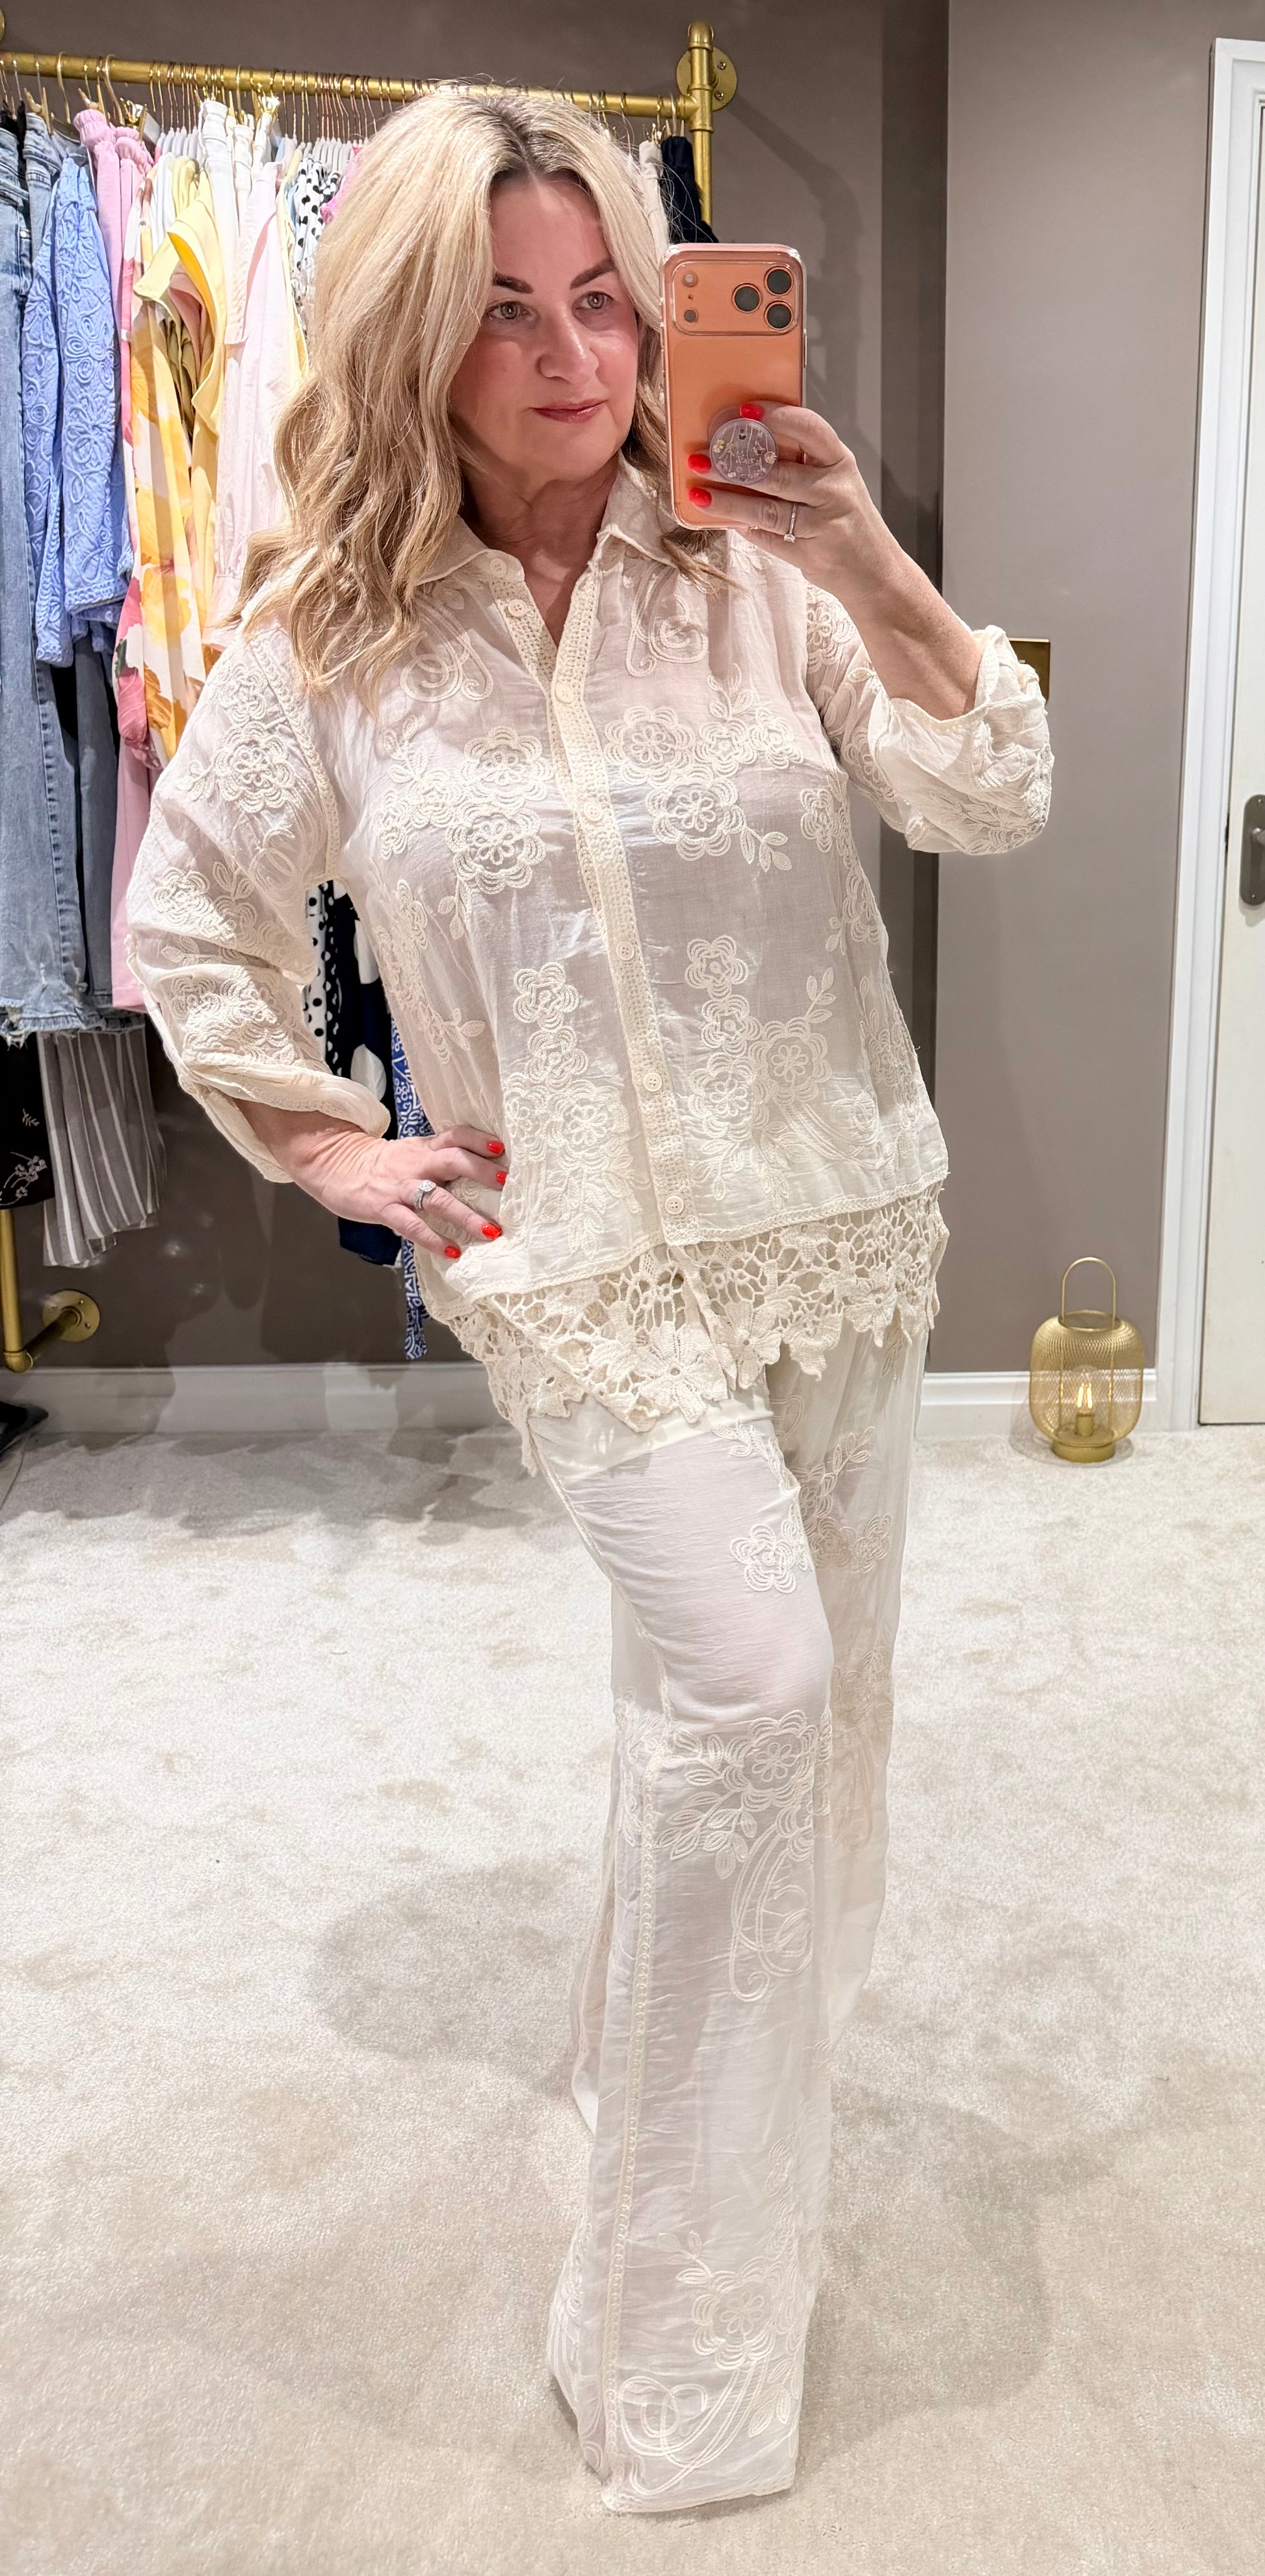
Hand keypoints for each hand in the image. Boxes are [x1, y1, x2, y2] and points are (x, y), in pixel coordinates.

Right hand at [241, 1105, 508, 1261]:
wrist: (333, 1164)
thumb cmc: (380, 1164)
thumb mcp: (412, 1152)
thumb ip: (440, 1158)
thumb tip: (481, 1171)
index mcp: (425, 1147)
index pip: (455, 1135)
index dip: (478, 1140)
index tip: (501, 1148)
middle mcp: (416, 1164)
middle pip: (453, 1161)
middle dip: (481, 1172)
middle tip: (506, 1184)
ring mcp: (401, 1187)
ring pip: (438, 1199)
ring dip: (467, 1215)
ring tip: (491, 1231)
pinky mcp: (385, 1208)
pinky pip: (412, 1225)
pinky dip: (433, 1239)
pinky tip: (451, 1251)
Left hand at [685, 402, 982, 714]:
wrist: (876, 574)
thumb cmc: (848, 522)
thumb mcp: (836, 484)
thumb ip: (803, 466)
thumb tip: (749, 448)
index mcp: (840, 463)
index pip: (809, 428)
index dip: (776, 416)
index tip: (744, 409)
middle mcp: (835, 490)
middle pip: (777, 472)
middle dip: (734, 464)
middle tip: (701, 456)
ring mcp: (823, 524)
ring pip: (767, 509)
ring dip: (729, 501)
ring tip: (699, 493)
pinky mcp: (810, 553)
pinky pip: (769, 538)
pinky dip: (745, 529)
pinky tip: (724, 521)